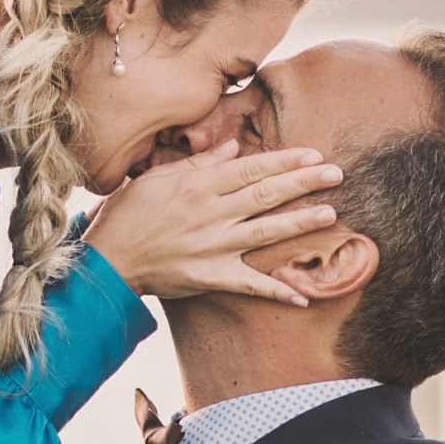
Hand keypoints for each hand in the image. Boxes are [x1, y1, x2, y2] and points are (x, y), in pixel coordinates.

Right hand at [81, 141, 341, 305]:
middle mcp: (210, 214)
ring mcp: (213, 247)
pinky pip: (250, 285)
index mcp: (199, 186)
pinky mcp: (210, 277)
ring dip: (299, 224)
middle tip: (337, 173)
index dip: (285, 160)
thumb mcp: (157, 178)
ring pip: (265, 232)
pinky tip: (303, 296)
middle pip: (266, 195)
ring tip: (330, 214)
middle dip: (304, 183)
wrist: (108, 261)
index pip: (251, 168)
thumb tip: (233, 147)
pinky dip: (276, 291)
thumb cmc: (128, 215)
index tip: (314, 154)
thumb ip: (198, 163)